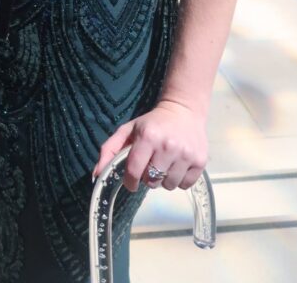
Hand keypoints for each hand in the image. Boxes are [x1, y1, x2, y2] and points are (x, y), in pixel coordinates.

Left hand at [93, 99, 207, 192]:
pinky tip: (177, 165)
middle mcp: (167, 146)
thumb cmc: (152, 123)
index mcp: (147, 137)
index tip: (130, 180)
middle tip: (150, 164)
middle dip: (147, 177)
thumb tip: (97, 175)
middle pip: (151, 181)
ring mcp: (186, 154)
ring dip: (163, 179)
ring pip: (168, 185)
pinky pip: (184, 185)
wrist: (183, 110)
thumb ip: (110, 150)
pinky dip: (179, 180)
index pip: (134, 171)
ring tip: (164, 163)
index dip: (129, 181)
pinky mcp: (200, 161)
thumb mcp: (128, 130)